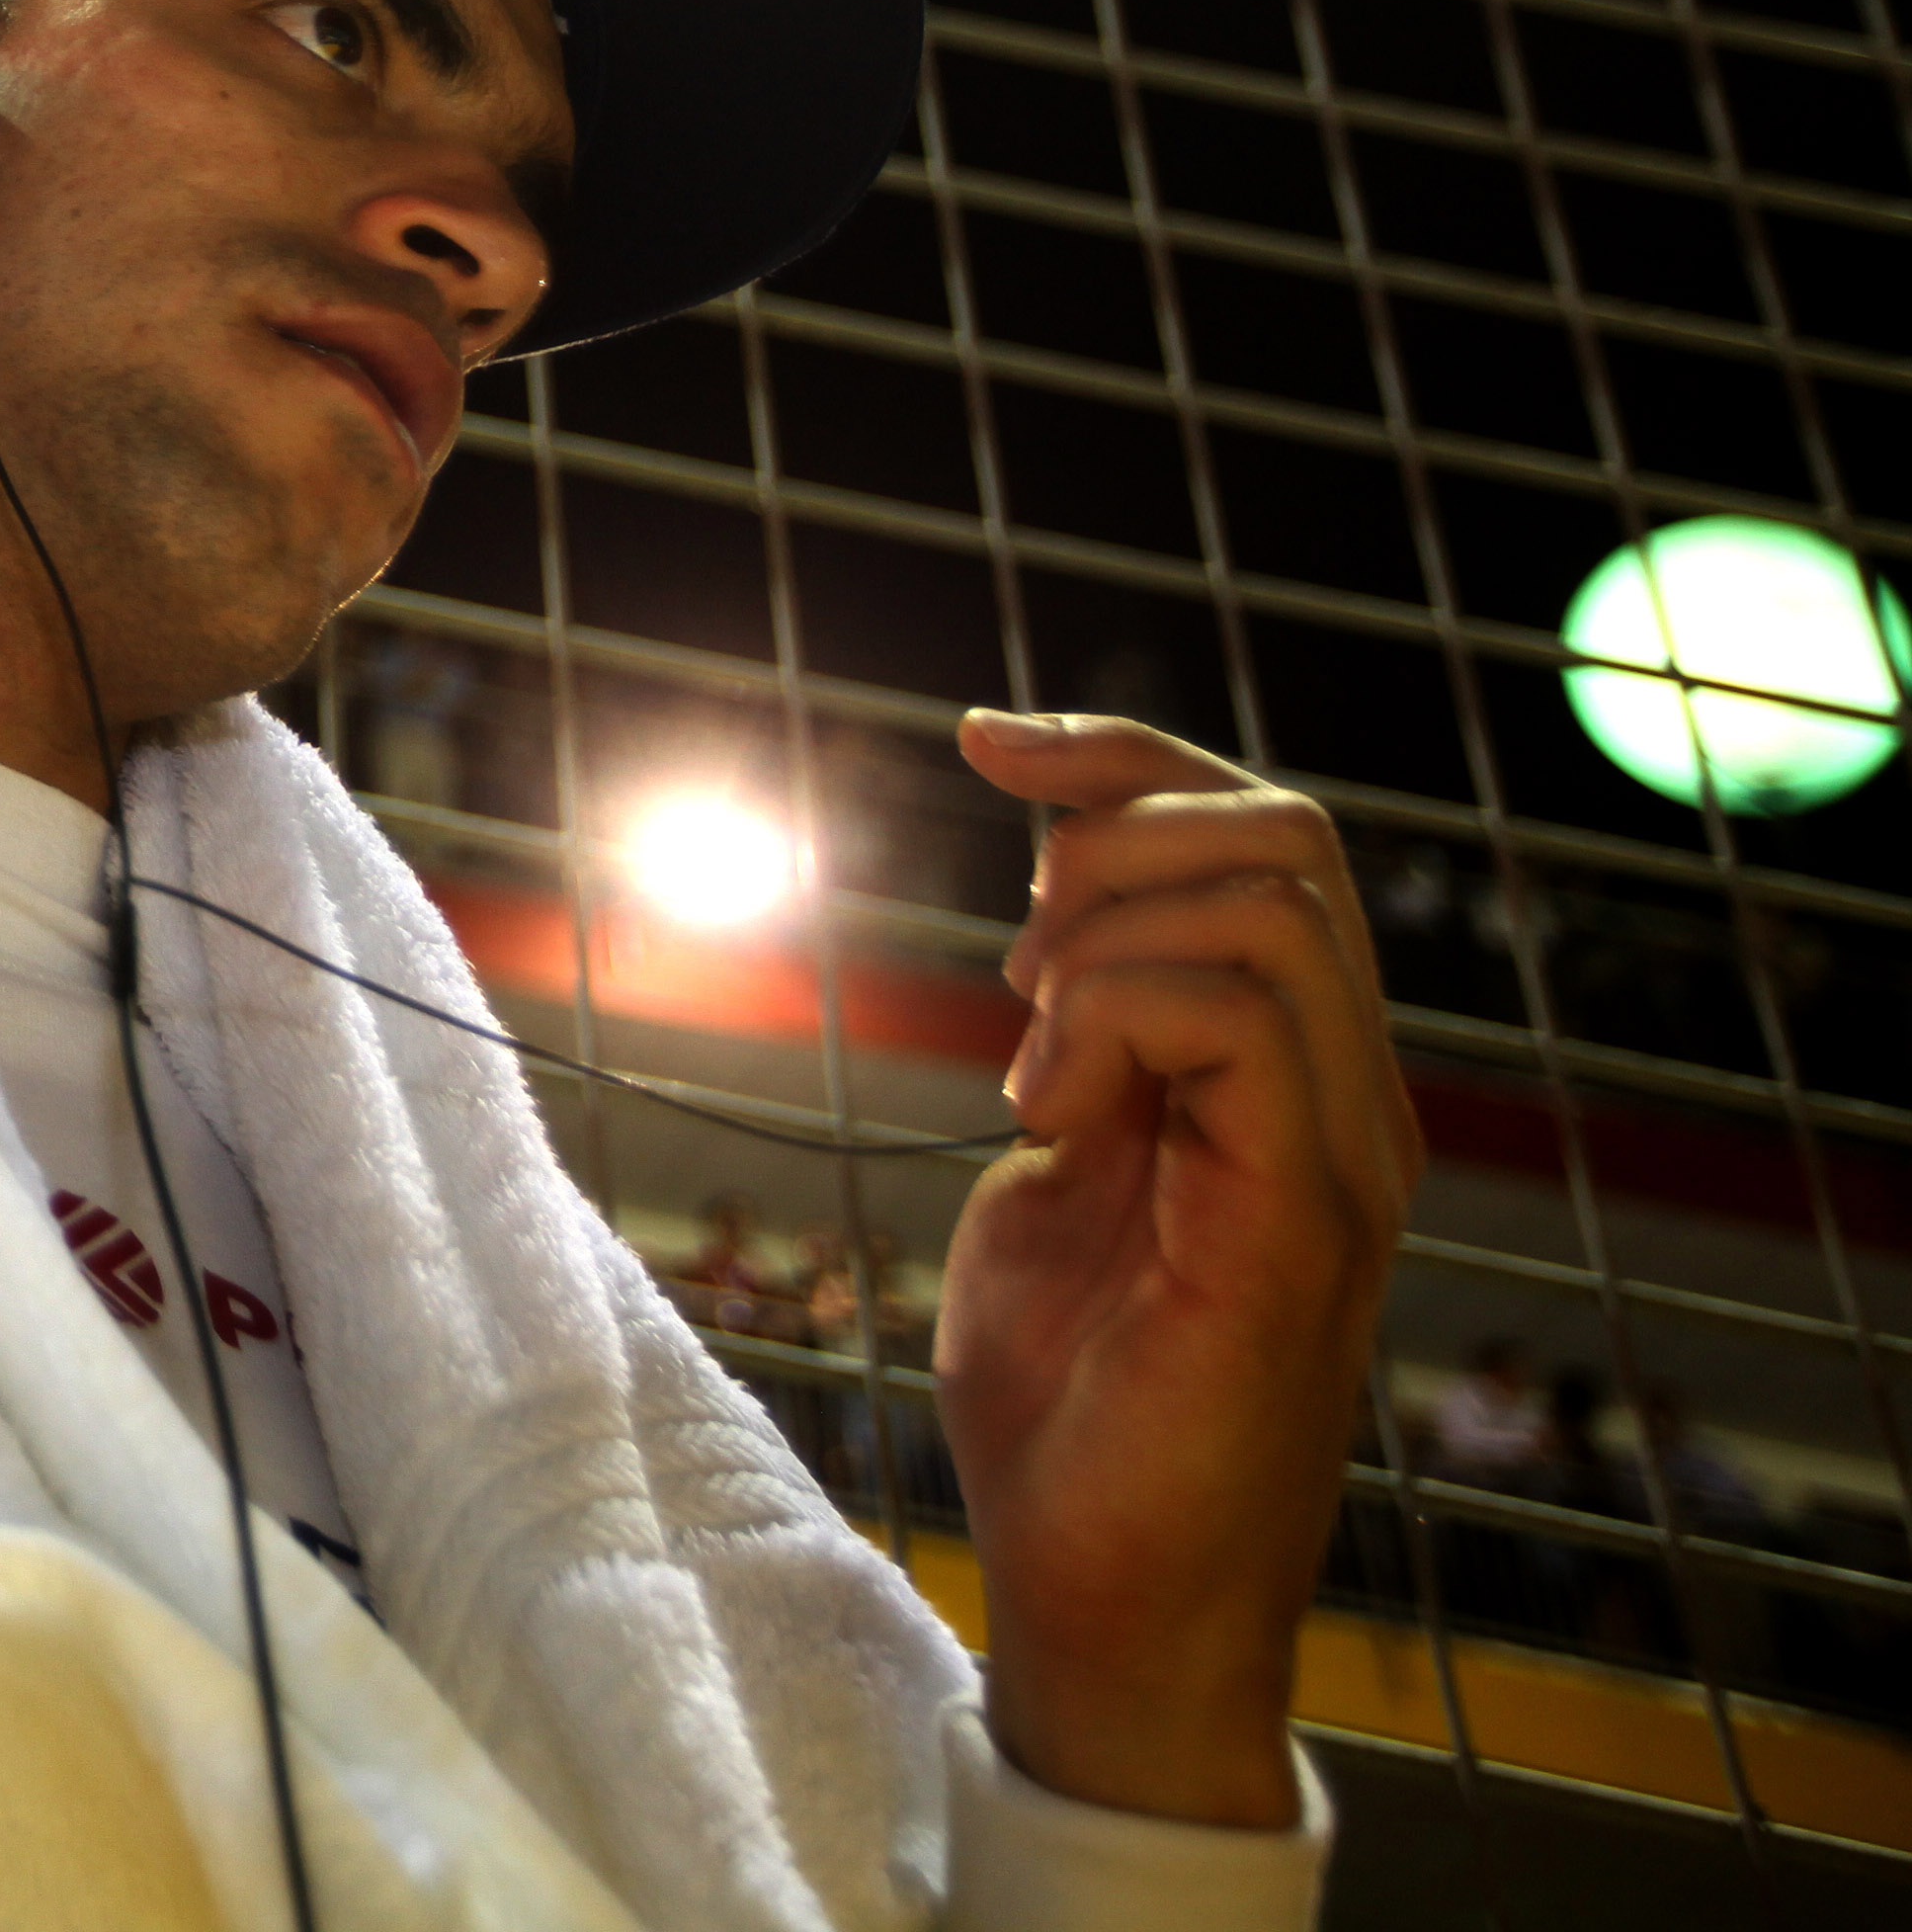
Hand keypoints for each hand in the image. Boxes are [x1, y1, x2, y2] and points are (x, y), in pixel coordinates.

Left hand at [932, 709, 1422, 1829]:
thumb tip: (1066, 919)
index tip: (987, 741)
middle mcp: (1350, 1102)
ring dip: (1103, 940)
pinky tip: (1049, 1111)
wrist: (1100, 1594)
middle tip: (1022, 982)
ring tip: (1039, 1066)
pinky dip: (1109, 1016)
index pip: (1263, 838)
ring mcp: (1341, 1161)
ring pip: (1267, 906)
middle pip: (1285, 835)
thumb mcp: (1061, 1164)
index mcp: (1297, 1078)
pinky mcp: (1298, 1225)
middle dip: (1112, 838)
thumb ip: (1090, 1040)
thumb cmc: (1072, 1399)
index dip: (1123, 756)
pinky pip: (1236, 1021)